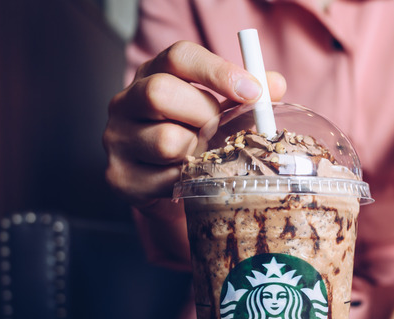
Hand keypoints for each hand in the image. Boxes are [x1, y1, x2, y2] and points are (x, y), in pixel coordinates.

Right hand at [103, 40, 286, 209]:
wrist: (170, 187)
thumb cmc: (199, 140)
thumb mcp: (222, 113)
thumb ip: (247, 98)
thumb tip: (275, 84)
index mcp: (153, 74)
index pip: (179, 56)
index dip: (218, 71)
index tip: (253, 91)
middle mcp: (125, 101)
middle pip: (161, 92)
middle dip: (205, 114)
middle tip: (220, 131)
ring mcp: (117, 139)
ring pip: (167, 141)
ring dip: (199, 153)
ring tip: (203, 157)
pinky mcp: (120, 176)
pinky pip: (167, 179)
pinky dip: (190, 181)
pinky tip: (191, 178)